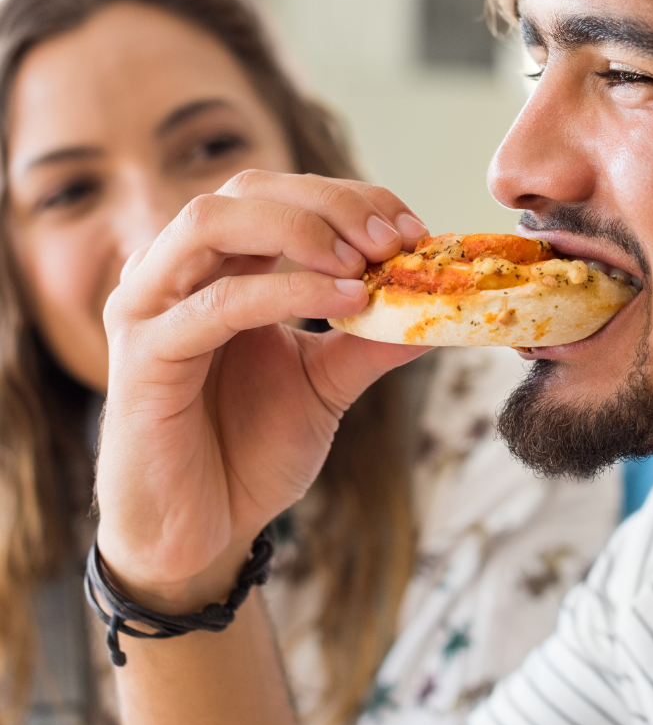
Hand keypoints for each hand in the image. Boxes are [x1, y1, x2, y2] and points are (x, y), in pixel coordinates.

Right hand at [95, 170, 428, 609]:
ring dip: (299, 228)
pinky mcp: (142, 356)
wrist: (204, 534)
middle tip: (394, 238)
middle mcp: (176, 272)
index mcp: (218, 267)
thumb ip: (371, 339)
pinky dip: (286, 292)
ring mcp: (150, 307)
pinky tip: (346, 302)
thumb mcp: (325, 382)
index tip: (412, 228)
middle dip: (330, 203)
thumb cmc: (249, 451)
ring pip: (212, 222)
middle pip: (248, 189)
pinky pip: (215, 303)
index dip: (349, 199)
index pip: (280, 194)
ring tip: (365, 260)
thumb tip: (439, 307)